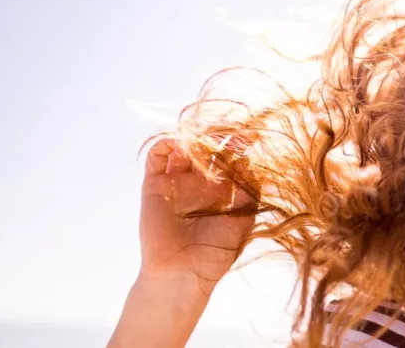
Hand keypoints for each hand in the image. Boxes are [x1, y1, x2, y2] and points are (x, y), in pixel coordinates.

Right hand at [139, 138, 254, 292]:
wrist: (184, 274)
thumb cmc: (217, 252)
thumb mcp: (243, 218)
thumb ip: (249, 191)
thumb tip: (249, 161)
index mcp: (222, 188)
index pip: (230, 157)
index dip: (238, 145)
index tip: (250, 135)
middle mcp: (199, 181)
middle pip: (207, 147)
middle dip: (217, 136)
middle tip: (229, 129)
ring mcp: (176, 181)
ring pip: (183, 147)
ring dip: (193, 137)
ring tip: (204, 138)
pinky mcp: (154, 184)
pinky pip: (156, 157)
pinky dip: (166, 143)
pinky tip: (181, 143)